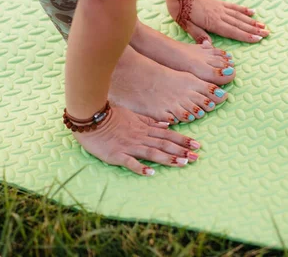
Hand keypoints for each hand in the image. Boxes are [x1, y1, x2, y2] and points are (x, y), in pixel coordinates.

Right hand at [72, 105, 200, 175]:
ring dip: (168, 158)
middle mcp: (140, 137)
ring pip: (152, 152)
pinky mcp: (117, 154)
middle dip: (181, 150)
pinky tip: (150, 173)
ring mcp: (129, 146)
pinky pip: (130, 162)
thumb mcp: (133, 115)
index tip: (197, 144)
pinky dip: (140, 167)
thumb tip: (166, 125)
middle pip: (164, 144)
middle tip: (196, 157)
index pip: (167, 135)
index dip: (183, 139)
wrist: (91, 118)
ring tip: (182, 163)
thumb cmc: (111, 116)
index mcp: (144, 128)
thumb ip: (149, 121)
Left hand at [165, 0, 269, 44]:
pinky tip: (252, 12)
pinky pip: (234, 7)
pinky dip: (243, 10)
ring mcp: (220, 8)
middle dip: (254, 30)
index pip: (232, 32)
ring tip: (263, 25)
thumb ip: (198, 35)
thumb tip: (210, 46)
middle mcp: (220, 15)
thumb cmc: (180, 8)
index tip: (258, 39)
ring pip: (239, 16)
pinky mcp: (218, 3)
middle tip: (267, 33)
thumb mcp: (185, 24)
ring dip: (252, 21)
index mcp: (213, 23)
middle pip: (240, 24)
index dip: (246, 36)